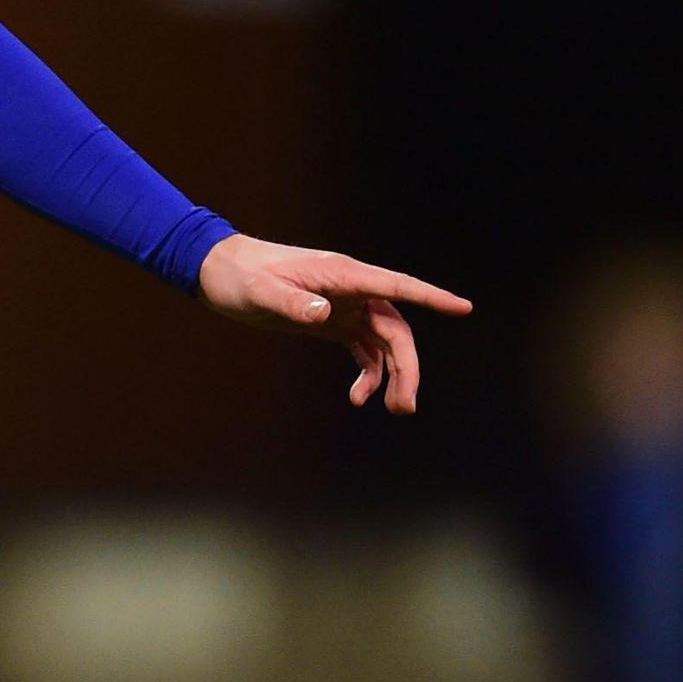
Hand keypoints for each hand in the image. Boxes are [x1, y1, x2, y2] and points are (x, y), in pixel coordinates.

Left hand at [196, 234, 472, 413]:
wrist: (219, 272)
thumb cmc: (240, 276)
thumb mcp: (262, 291)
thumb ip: (292, 302)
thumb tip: (324, 313)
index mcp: (343, 275)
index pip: (397, 286)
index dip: (431, 297)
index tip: (462, 308)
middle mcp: (352, 290)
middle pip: (396, 328)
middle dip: (407, 367)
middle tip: (404, 407)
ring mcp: (345, 306)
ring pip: (385, 342)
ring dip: (393, 375)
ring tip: (394, 409)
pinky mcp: (333, 322)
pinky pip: (364, 349)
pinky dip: (368, 373)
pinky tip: (359, 397)